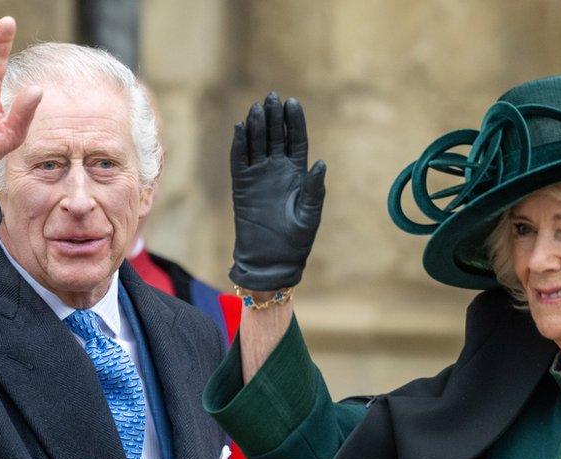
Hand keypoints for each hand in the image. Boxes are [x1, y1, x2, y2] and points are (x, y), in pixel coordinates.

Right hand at [229, 93, 325, 290]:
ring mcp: (259, 176)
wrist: (272, 260)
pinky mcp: (242, 185)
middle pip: (275, 136)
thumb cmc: (296, 239)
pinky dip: (239, 144)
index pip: (296, 140)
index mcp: (298, 173)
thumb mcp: (310, 213)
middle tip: (272, 97)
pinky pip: (239, 160)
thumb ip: (314, 188)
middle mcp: (277, 170)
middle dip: (274, 117)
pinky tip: (241, 127)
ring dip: (257, 125)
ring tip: (257, 108)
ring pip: (257, 143)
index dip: (294, 122)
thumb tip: (320, 162)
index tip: (293, 102)